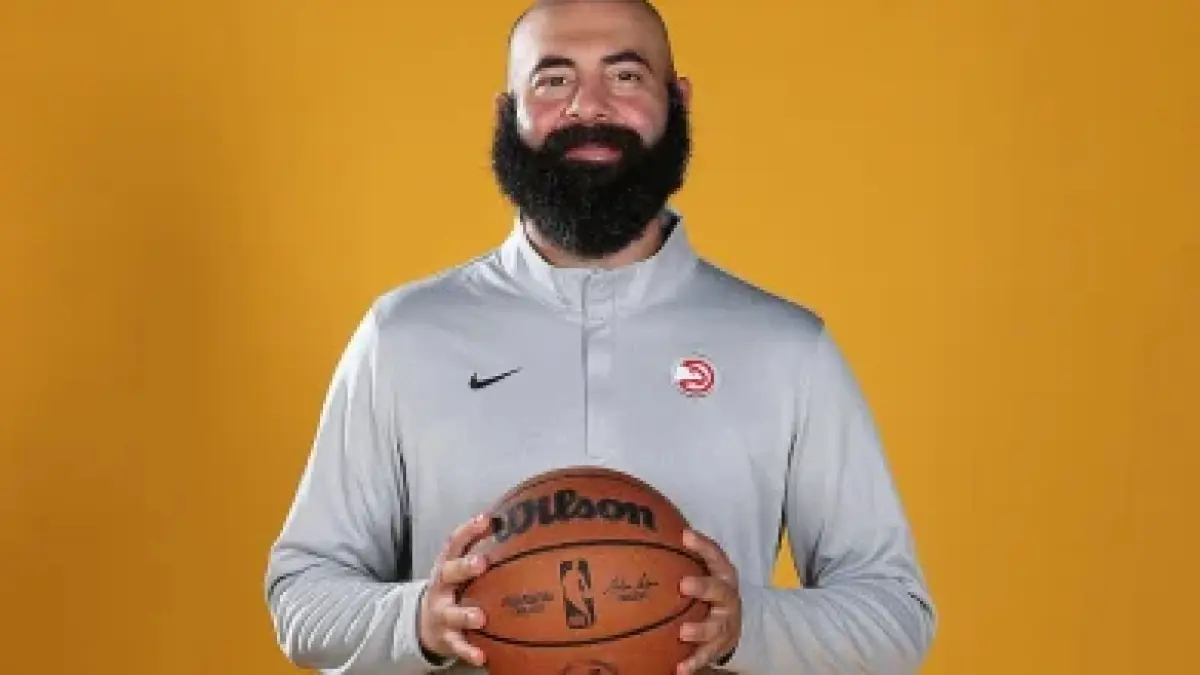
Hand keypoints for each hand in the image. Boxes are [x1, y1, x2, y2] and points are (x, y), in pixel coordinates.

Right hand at [417, 512, 492, 666]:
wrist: (424, 622)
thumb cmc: (454, 588)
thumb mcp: (460, 568)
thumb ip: (480, 549)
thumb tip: (515, 524)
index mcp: (447, 565)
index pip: (454, 543)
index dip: (468, 530)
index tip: (486, 519)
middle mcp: (441, 587)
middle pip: (449, 573)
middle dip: (464, 567)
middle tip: (482, 562)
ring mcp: (442, 613)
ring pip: (452, 613)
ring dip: (466, 614)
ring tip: (481, 617)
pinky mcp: (446, 637)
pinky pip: (457, 645)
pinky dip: (468, 651)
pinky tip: (482, 657)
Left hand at [677, 528, 741, 674]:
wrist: (733, 624)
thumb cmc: (708, 591)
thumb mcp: (703, 571)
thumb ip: (681, 556)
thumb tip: (644, 532)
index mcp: (722, 575)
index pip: (716, 555)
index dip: (702, 545)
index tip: (685, 535)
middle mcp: (727, 597)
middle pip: (720, 590)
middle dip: (703, 587)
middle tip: (683, 585)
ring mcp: (726, 623)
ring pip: (715, 627)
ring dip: (700, 630)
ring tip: (684, 632)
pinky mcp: (720, 646)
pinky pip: (707, 655)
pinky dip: (694, 662)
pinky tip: (679, 668)